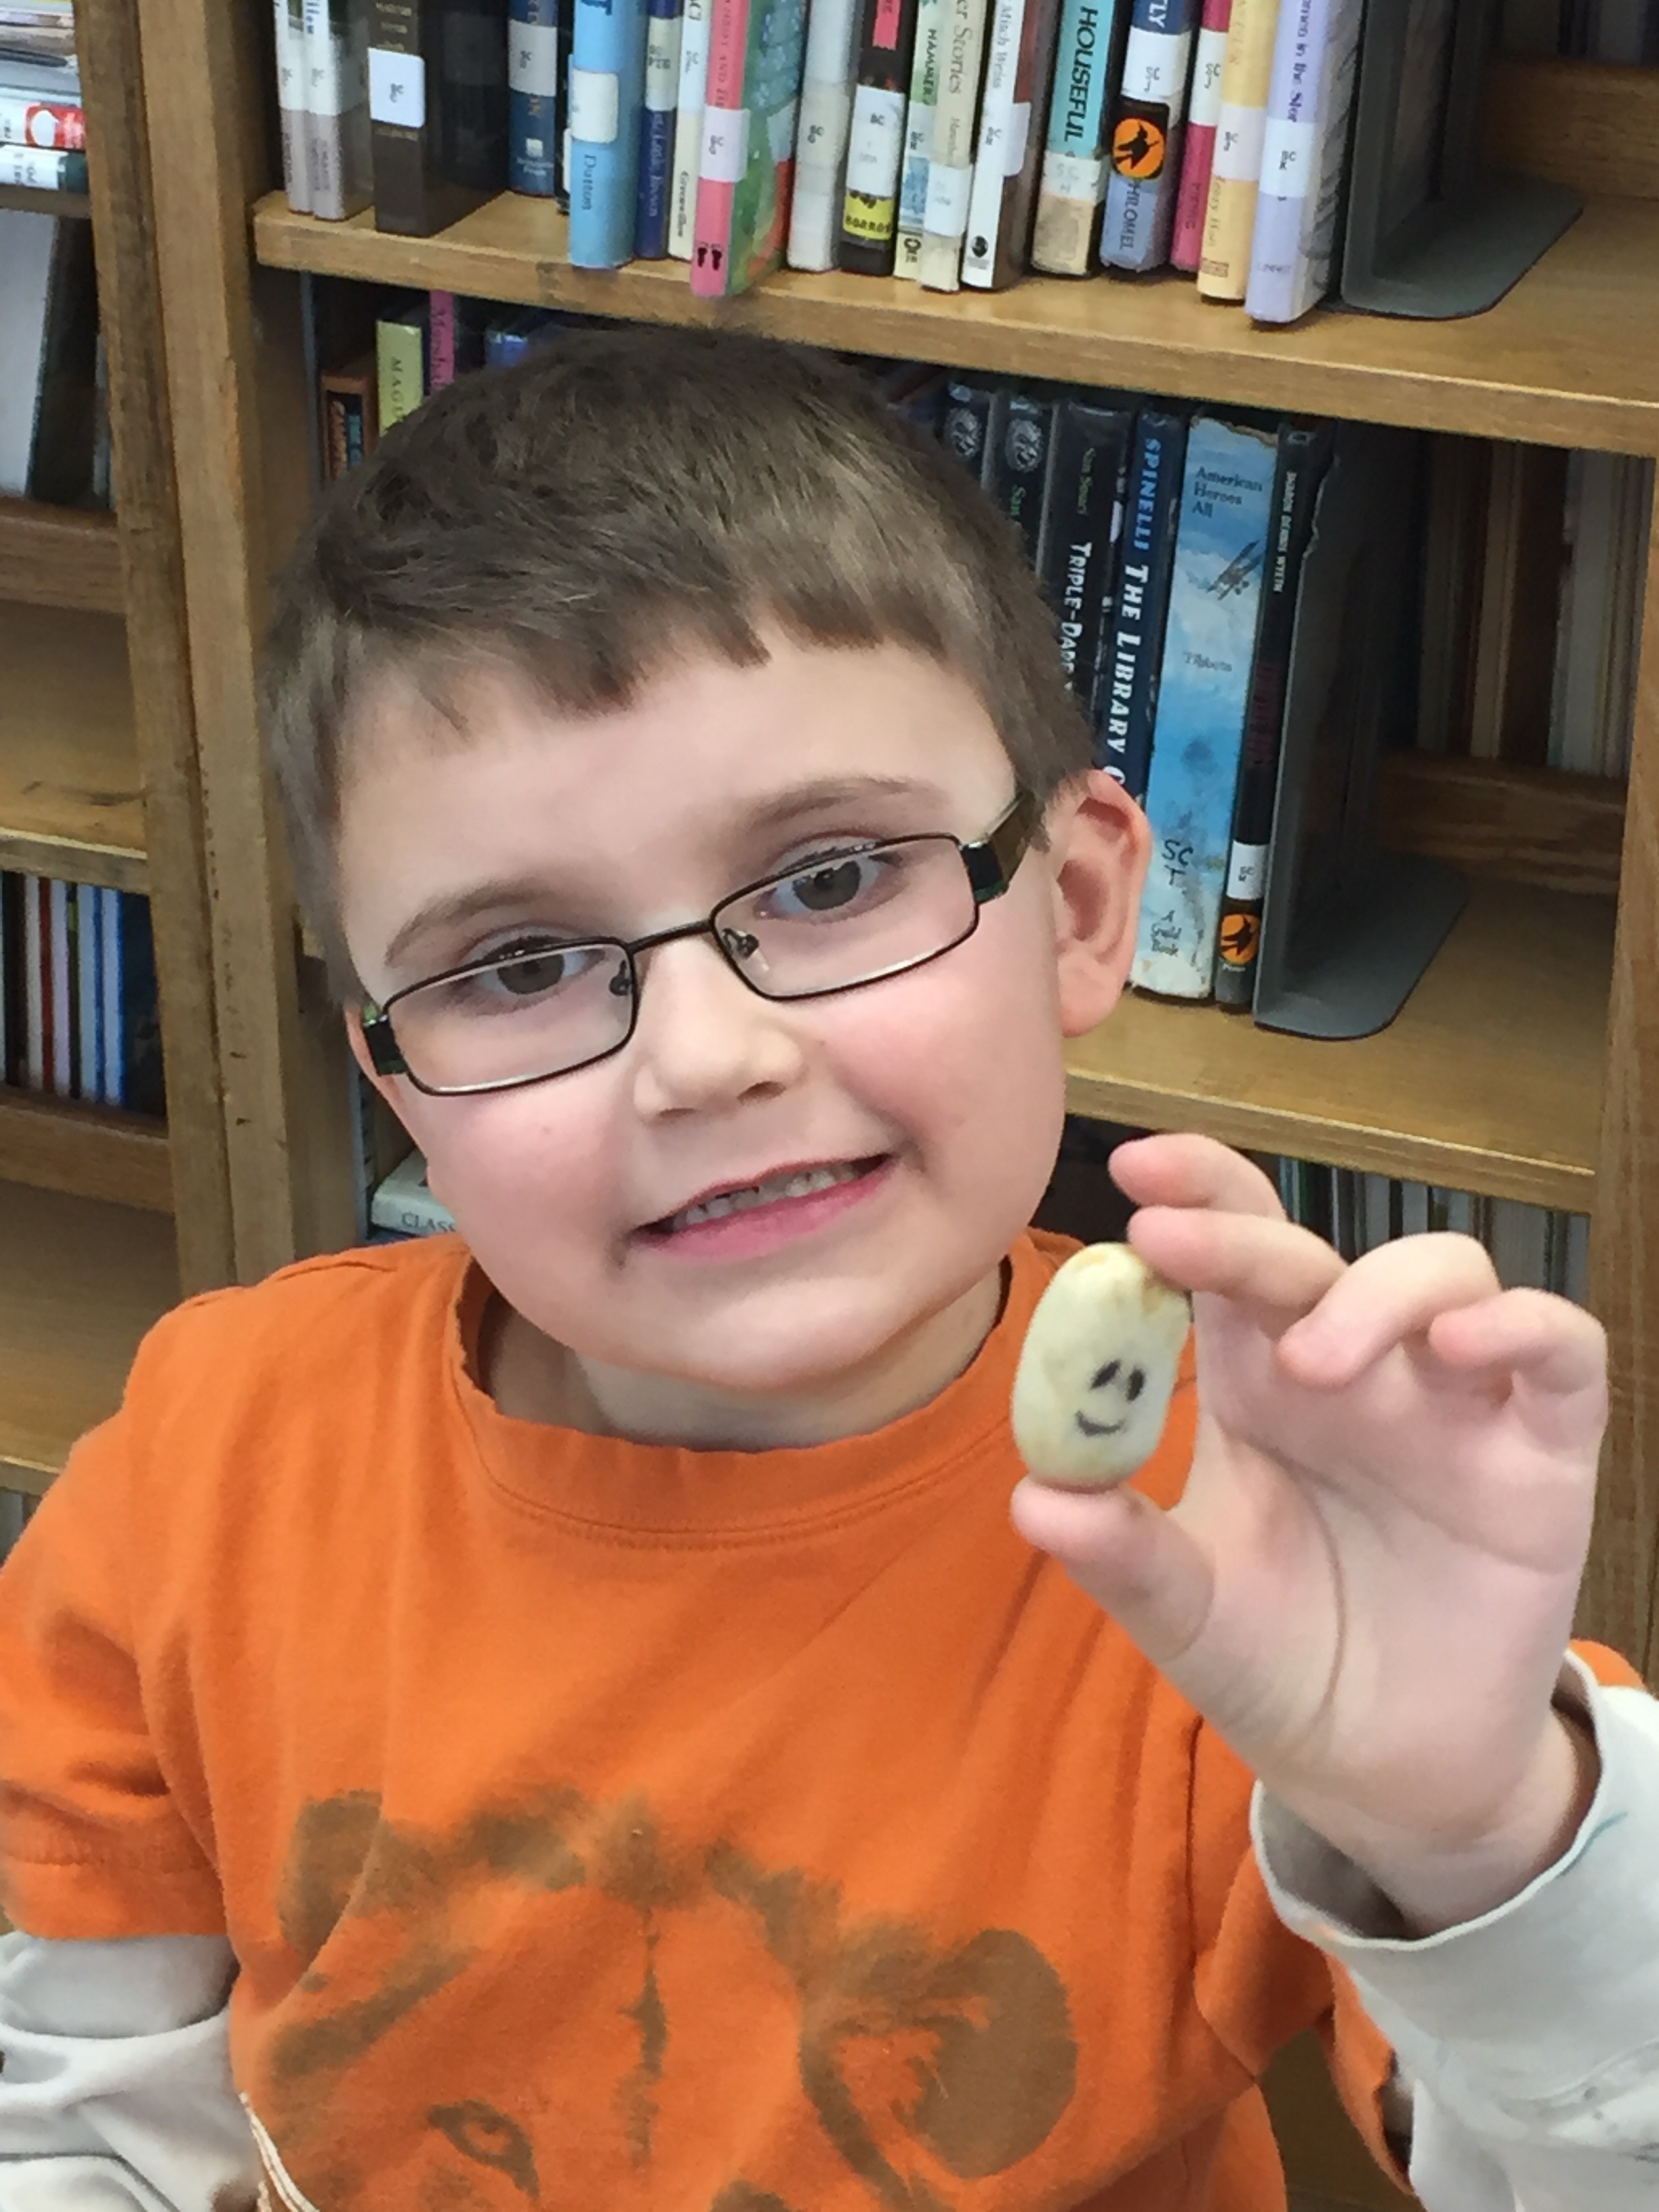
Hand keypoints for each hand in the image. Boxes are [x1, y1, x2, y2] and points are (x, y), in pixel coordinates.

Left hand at [1010, 1134, 1606, 1930]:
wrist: (1383, 1771)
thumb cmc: (1278, 1662)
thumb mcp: (1187, 1613)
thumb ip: (1121, 1554)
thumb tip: (1033, 1496)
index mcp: (1254, 1382)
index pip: (1230, 1251)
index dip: (1195, 1192)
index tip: (1131, 1166)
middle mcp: (1353, 1370)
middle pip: (1312, 1254)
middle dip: (1244, 1235)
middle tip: (1173, 1244)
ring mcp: (1451, 1403)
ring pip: (1444, 1272)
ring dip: (1376, 1291)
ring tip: (1314, 1362)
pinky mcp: (1542, 1452)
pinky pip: (1558, 1351)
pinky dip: (1519, 1327)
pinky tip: (1461, 1352)